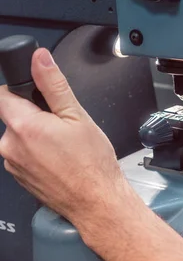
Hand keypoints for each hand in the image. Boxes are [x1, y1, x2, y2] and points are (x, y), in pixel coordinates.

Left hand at [0, 48, 126, 227]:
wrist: (97, 201)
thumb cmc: (92, 165)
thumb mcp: (79, 117)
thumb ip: (54, 85)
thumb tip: (40, 59)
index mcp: (24, 126)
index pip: (3, 94)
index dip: (20, 89)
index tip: (37, 95)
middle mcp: (10, 146)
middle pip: (13, 116)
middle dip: (35, 115)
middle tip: (62, 125)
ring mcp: (13, 164)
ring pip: (19, 136)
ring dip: (37, 135)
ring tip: (64, 146)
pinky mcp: (18, 177)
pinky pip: (23, 155)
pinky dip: (38, 153)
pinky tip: (60, 160)